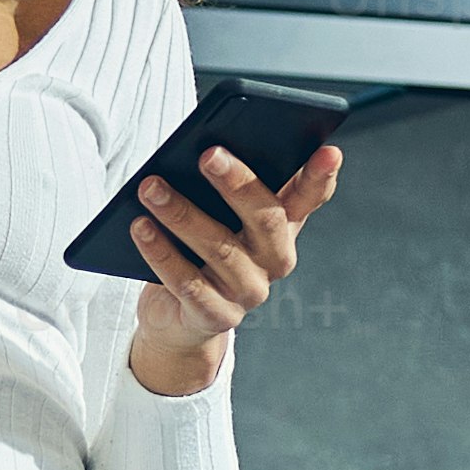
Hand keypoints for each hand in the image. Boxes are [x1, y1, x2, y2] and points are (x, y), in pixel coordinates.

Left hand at [123, 134, 347, 396]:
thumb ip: (220, 188)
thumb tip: (202, 149)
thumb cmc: (197, 251)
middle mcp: (273, 260)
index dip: (321, 177)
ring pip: (221, 249)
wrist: (179, 319)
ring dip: (183, 214)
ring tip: (151, 188)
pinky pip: (189, 284)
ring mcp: (248, 292)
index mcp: (281, 227)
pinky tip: (141, 228)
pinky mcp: (216, 316)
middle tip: (209, 154)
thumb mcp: (216, 216)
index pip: (309, 199)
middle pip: (267, 220)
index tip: (329, 150)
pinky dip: (162, 254)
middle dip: (239, 184)